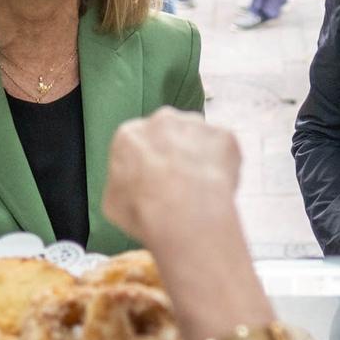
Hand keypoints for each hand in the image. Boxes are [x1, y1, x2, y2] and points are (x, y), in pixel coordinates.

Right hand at [105, 111, 270, 339]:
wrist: (182, 215)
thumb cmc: (143, 218)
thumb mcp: (113, 209)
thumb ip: (123, 195)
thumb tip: (131, 206)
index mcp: (127, 136)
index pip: (139, 149)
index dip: (151, 174)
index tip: (160, 193)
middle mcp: (161, 121)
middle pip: (170, 139)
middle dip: (177, 162)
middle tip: (184, 196)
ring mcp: (196, 126)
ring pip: (200, 145)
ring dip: (202, 166)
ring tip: (206, 201)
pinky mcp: (226, 137)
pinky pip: (225, 155)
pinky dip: (226, 172)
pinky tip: (223, 196)